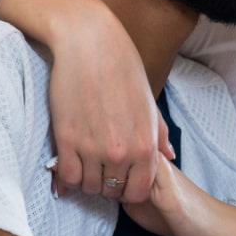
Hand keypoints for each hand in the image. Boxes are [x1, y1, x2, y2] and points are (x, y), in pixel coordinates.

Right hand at [0, 0, 168, 202]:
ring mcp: (92, 148)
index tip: (122, 179)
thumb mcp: (148, 101)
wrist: (90, 43)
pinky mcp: (66, 139)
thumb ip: (159, 133)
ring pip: (89, 186)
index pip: (139, 191)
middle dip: (108, 185)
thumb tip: (169, 155)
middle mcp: (121, 152)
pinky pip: (67, 175)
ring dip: (88, 180)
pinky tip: (72, 161)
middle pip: (112, 192)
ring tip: (87, 163)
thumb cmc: (122, 67)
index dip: (130, 190)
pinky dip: (68, 175)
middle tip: (102, 170)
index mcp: (145, 144)